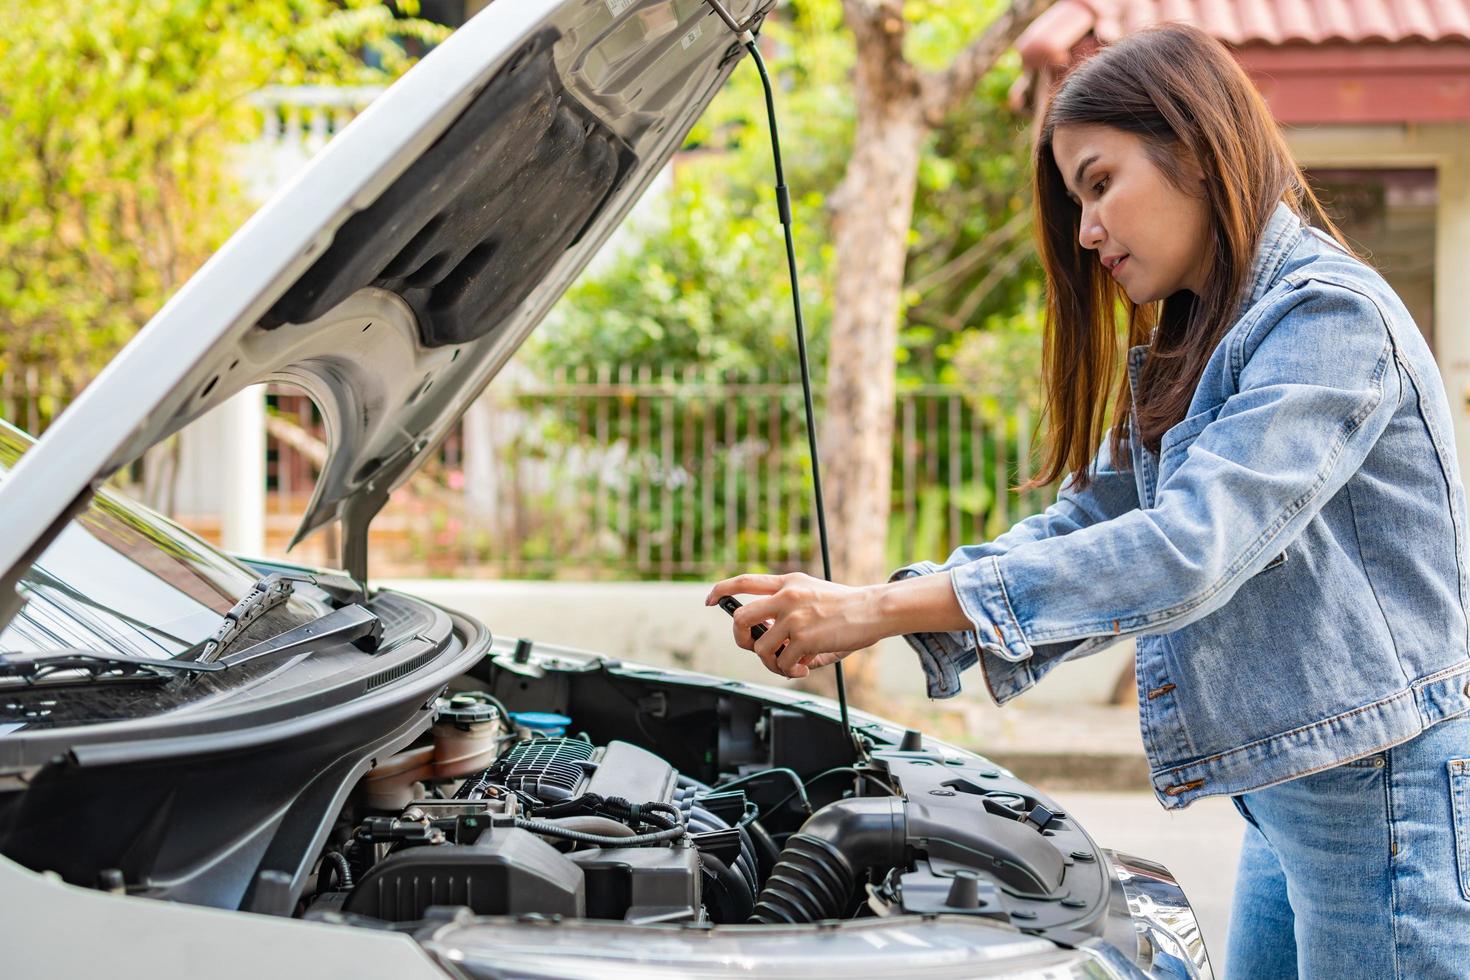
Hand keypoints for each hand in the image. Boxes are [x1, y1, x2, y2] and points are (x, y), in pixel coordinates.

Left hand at [704, 572, 886, 677]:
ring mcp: (794, 616)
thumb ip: (786, 611)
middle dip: (740, 638)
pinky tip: (804, 666)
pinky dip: (790, 669)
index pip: (744, 581)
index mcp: (788, 582)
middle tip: (754, 646)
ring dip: (771, 662)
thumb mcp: (811, 594)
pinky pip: (783, 662)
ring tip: (790, 663)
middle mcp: (786, 596)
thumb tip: (766, 644)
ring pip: (761, 647)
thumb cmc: (846, 606)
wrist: (873, 609)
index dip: (721, 590)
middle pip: (741, 618)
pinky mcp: (804, 637)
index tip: (710, 600)